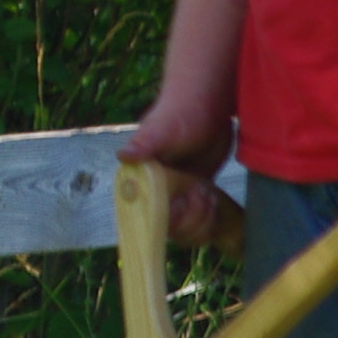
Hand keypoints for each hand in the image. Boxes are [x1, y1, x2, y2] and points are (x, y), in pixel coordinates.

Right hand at [120, 88, 236, 241]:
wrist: (205, 106)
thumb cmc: (179, 113)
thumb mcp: (162, 129)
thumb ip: (144, 143)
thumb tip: (123, 155)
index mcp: (142, 184)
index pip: (153, 221)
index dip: (174, 219)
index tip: (186, 199)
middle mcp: (156, 195)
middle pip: (174, 231)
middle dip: (193, 218)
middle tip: (201, 191)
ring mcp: (177, 198)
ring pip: (190, 232)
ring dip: (204, 218)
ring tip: (207, 191)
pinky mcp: (195, 197)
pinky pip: (202, 223)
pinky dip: (211, 218)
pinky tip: (213, 197)